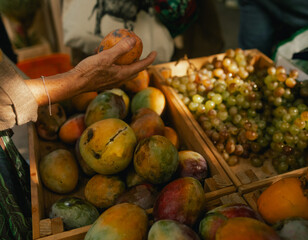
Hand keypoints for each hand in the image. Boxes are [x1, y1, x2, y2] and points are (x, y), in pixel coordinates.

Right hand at [25, 38, 156, 105]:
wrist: (75, 83)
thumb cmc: (90, 70)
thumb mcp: (106, 56)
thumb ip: (121, 49)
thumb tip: (134, 40)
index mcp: (123, 75)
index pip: (142, 66)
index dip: (150, 59)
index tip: (155, 52)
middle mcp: (120, 80)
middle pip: (134, 71)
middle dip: (140, 63)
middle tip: (140, 54)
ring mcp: (112, 82)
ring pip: (124, 72)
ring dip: (127, 64)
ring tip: (123, 54)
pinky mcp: (104, 82)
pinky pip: (114, 72)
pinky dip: (114, 64)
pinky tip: (105, 56)